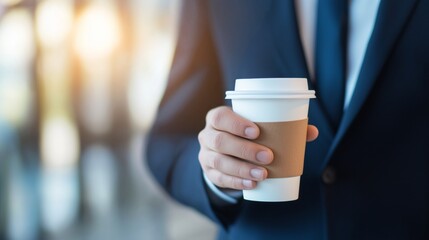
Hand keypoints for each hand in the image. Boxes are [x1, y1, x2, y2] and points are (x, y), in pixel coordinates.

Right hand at [198, 106, 318, 189]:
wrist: (226, 150)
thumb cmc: (246, 134)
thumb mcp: (257, 126)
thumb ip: (283, 127)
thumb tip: (312, 131)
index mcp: (217, 118)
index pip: (220, 118)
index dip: (236, 124)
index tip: (257, 131)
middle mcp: (207, 135)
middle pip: (220, 141)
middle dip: (244, 150)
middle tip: (268, 156)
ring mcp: (205, 155)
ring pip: (219, 162)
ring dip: (242, 169)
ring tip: (263, 174)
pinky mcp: (209, 173)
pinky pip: (219, 179)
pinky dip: (236, 182)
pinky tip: (251, 184)